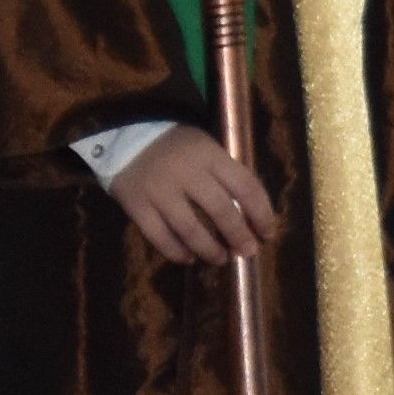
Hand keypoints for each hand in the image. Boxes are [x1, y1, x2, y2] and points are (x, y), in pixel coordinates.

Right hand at [102, 126, 277, 264]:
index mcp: (210, 155)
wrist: (126, 135)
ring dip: (210, 249)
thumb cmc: (177, 146)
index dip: (261, 213)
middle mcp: (187, 173)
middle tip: (247, 252)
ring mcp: (160, 190)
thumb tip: (252, 217)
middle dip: (239, 236)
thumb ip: (227, 176)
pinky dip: (176, 252)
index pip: (245, 186)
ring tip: (220, 259)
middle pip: (220, 211)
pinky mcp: (137, 205)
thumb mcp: (207, 149)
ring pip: (190, 229)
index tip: (267, 232)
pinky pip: (159, 237)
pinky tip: (188, 258)